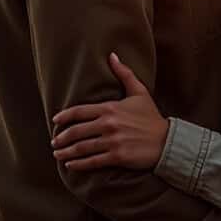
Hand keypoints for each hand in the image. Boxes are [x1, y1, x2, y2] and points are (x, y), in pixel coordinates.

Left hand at [51, 53, 169, 171]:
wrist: (166, 140)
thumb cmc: (151, 117)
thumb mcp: (139, 92)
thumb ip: (124, 74)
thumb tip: (112, 56)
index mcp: (110, 108)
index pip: (79, 111)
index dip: (64, 116)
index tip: (55, 120)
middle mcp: (108, 124)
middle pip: (77, 131)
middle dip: (62, 137)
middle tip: (54, 141)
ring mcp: (112, 141)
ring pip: (82, 147)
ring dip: (66, 152)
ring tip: (57, 154)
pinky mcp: (117, 156)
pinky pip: (93, 161)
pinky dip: (79, 164)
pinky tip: (70, 165)